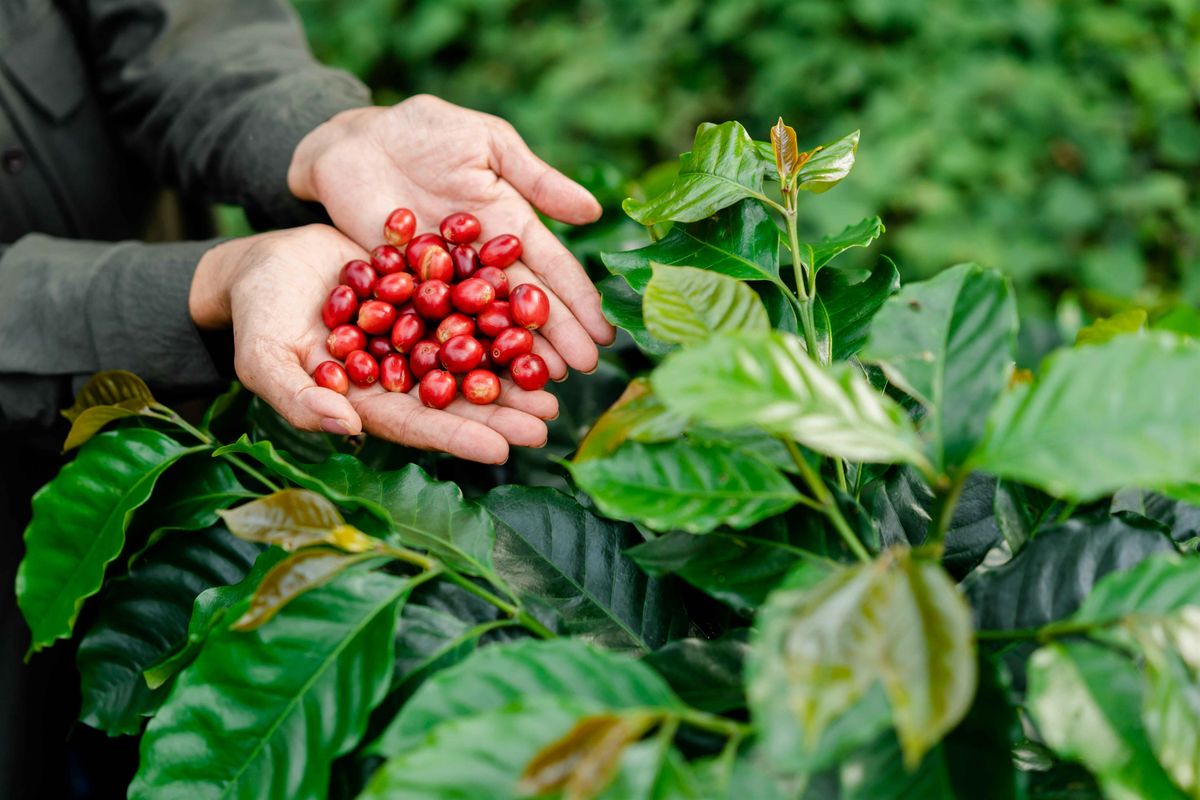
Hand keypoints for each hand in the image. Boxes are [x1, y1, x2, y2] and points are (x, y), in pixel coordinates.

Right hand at [189, 225, 556, 463]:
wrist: (266, 261)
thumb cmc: (256, 316)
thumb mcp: (265, 357)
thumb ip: (299, 396)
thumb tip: (346, 430)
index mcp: (367, 400)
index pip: (417, 426)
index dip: (457, 438)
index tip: (502, 450)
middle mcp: (401, 373)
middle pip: (456, 397)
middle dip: (501, 411)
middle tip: (547, 420)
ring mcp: (417, 334)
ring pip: (472, 354)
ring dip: (513, 368)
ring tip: (558, 379)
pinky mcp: (426, 293)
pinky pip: (469, 302)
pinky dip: (502, 311)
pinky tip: (538, 318)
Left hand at [287, 95, 614, 378]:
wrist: (353, 142)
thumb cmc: (425, 131)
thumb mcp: (488, 143)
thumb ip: (536, 178)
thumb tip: (594, 210)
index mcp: (510, 227)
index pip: (552, 269)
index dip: (578, 301)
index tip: (603, 334)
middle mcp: (482, 262)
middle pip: (522, 305)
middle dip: (554, 338)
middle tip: (582, 370)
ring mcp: (442, 281)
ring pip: (481, 323)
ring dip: (508, 354)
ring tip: (537, 382)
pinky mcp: (400, 292)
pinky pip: (428, 324)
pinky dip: (446, 350)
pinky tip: (468, 378)